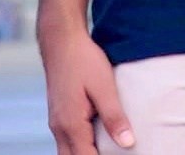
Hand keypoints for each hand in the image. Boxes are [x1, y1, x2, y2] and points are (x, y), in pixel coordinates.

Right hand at [40, 26, 134, 153]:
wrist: (61, 40)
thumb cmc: (83, 60)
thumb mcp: (104, 86)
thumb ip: (114, 116)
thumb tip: (128, 143)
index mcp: (71, 125)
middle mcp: (59, 129)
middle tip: (115, 152)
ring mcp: (56, 123)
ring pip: (68, 153)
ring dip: (85, 153)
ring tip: (107, 148)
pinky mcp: (58, 116)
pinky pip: (67, 142)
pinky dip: (80, 147)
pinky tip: (96, 140)